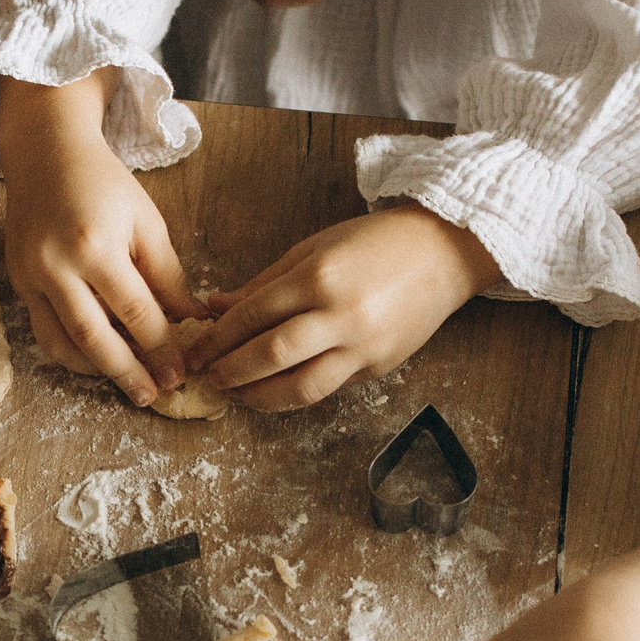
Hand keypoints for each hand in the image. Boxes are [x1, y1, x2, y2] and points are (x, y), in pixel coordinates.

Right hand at [0, 74, 194, 406]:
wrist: (46, 154)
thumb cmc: (104, 184)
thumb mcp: (147, 221)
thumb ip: (168, 275)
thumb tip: (189, 322)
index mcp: (95, 245)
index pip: (135, 311)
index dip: (160, 348)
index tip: (180, 373)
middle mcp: (56, 266)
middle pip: (93, 338)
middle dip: (127, 373)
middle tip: (152, 396)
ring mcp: (30, 277)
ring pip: (60, 344)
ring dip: (95, 370)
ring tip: (126, 381)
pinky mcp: (17, 282)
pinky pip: (44, 331)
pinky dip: (72, 351)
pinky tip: (98, 357)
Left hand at [184, 205, 498, 410]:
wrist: (444, 252)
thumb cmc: (375, 243)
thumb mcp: (314, 248)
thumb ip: (263, 282)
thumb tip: (215, 307)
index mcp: (319, 276)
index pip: (253, 314)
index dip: (218, 338)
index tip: (196, 350)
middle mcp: (341, 314)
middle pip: (270, 355)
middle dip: (231, 371)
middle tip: (207, 377)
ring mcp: (362, 346)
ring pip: (300, 388)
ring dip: (259, 398)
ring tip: (236, 395)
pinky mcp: (378, 367)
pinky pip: (327, 389)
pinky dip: (294, 394)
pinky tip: (273, 391)